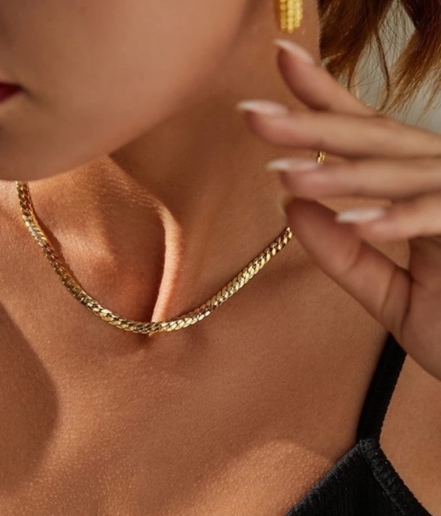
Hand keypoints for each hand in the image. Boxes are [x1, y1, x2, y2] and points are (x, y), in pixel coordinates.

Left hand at [237, 39, 440, 379]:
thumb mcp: (388, 293)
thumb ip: (342, 255)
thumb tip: (290, 209)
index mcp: (417, 188)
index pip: (365, 136)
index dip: (324, 99)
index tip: (281, 62)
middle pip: (374, 143)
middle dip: (313, 128)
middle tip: (253, 115)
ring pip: (401, 176)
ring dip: (342, 177)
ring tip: (285, 174)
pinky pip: (439, 220)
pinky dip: (399, 220)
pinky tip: (354, 221)